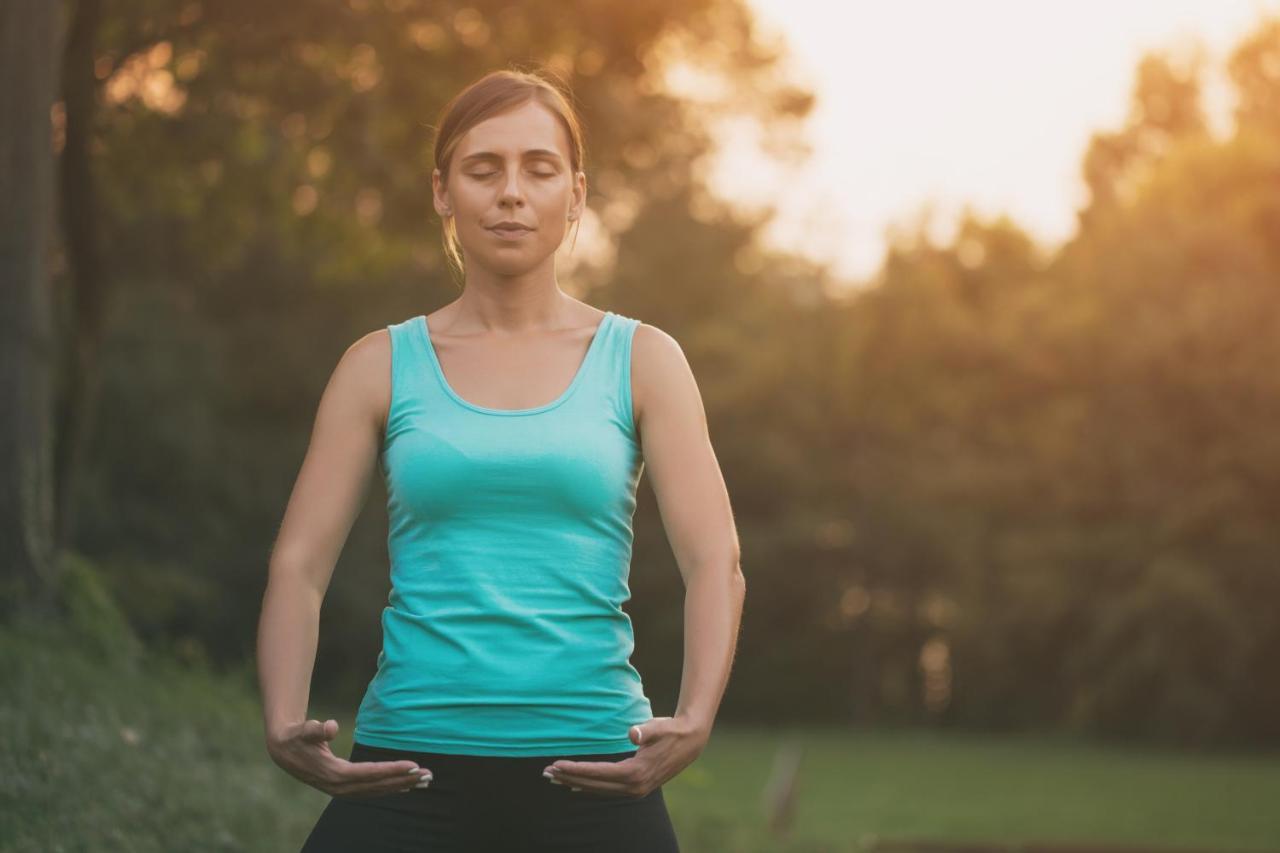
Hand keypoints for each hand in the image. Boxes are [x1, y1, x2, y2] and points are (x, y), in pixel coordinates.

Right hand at [266, 718, 432, 797]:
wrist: (283, 750)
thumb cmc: (295, 737)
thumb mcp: (303, 730)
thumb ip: (316, 729)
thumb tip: (330, 726)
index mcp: (333, 773)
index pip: (369, 774)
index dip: (392, 770)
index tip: (413, 765)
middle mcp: (340, 786)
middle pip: (377, 785)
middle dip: (403, 780)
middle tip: (428, 775)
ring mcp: (342, 790)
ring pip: (377, 790)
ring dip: (401, 786)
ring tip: (425, 781)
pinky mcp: (344, 787)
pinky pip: (372, 790)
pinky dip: (390, 788)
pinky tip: (406, 786)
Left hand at [541, 715, 707, 797]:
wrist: (691, 742)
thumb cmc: (671, 730)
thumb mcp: (658, 726)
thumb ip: (645, 730)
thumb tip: (632, 733)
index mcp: (635, 773)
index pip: (597, 773)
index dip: (575, 770)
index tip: (556, 765)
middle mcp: (633, 787)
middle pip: (594, 785)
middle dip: (569, 779)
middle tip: (546, 773)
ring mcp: (635, 790)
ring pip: (598, 790)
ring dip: (576, 784)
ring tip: (555, 779)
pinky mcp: (636, 788)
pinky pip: (607, 791)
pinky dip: (589, 788)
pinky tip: (575, 787)